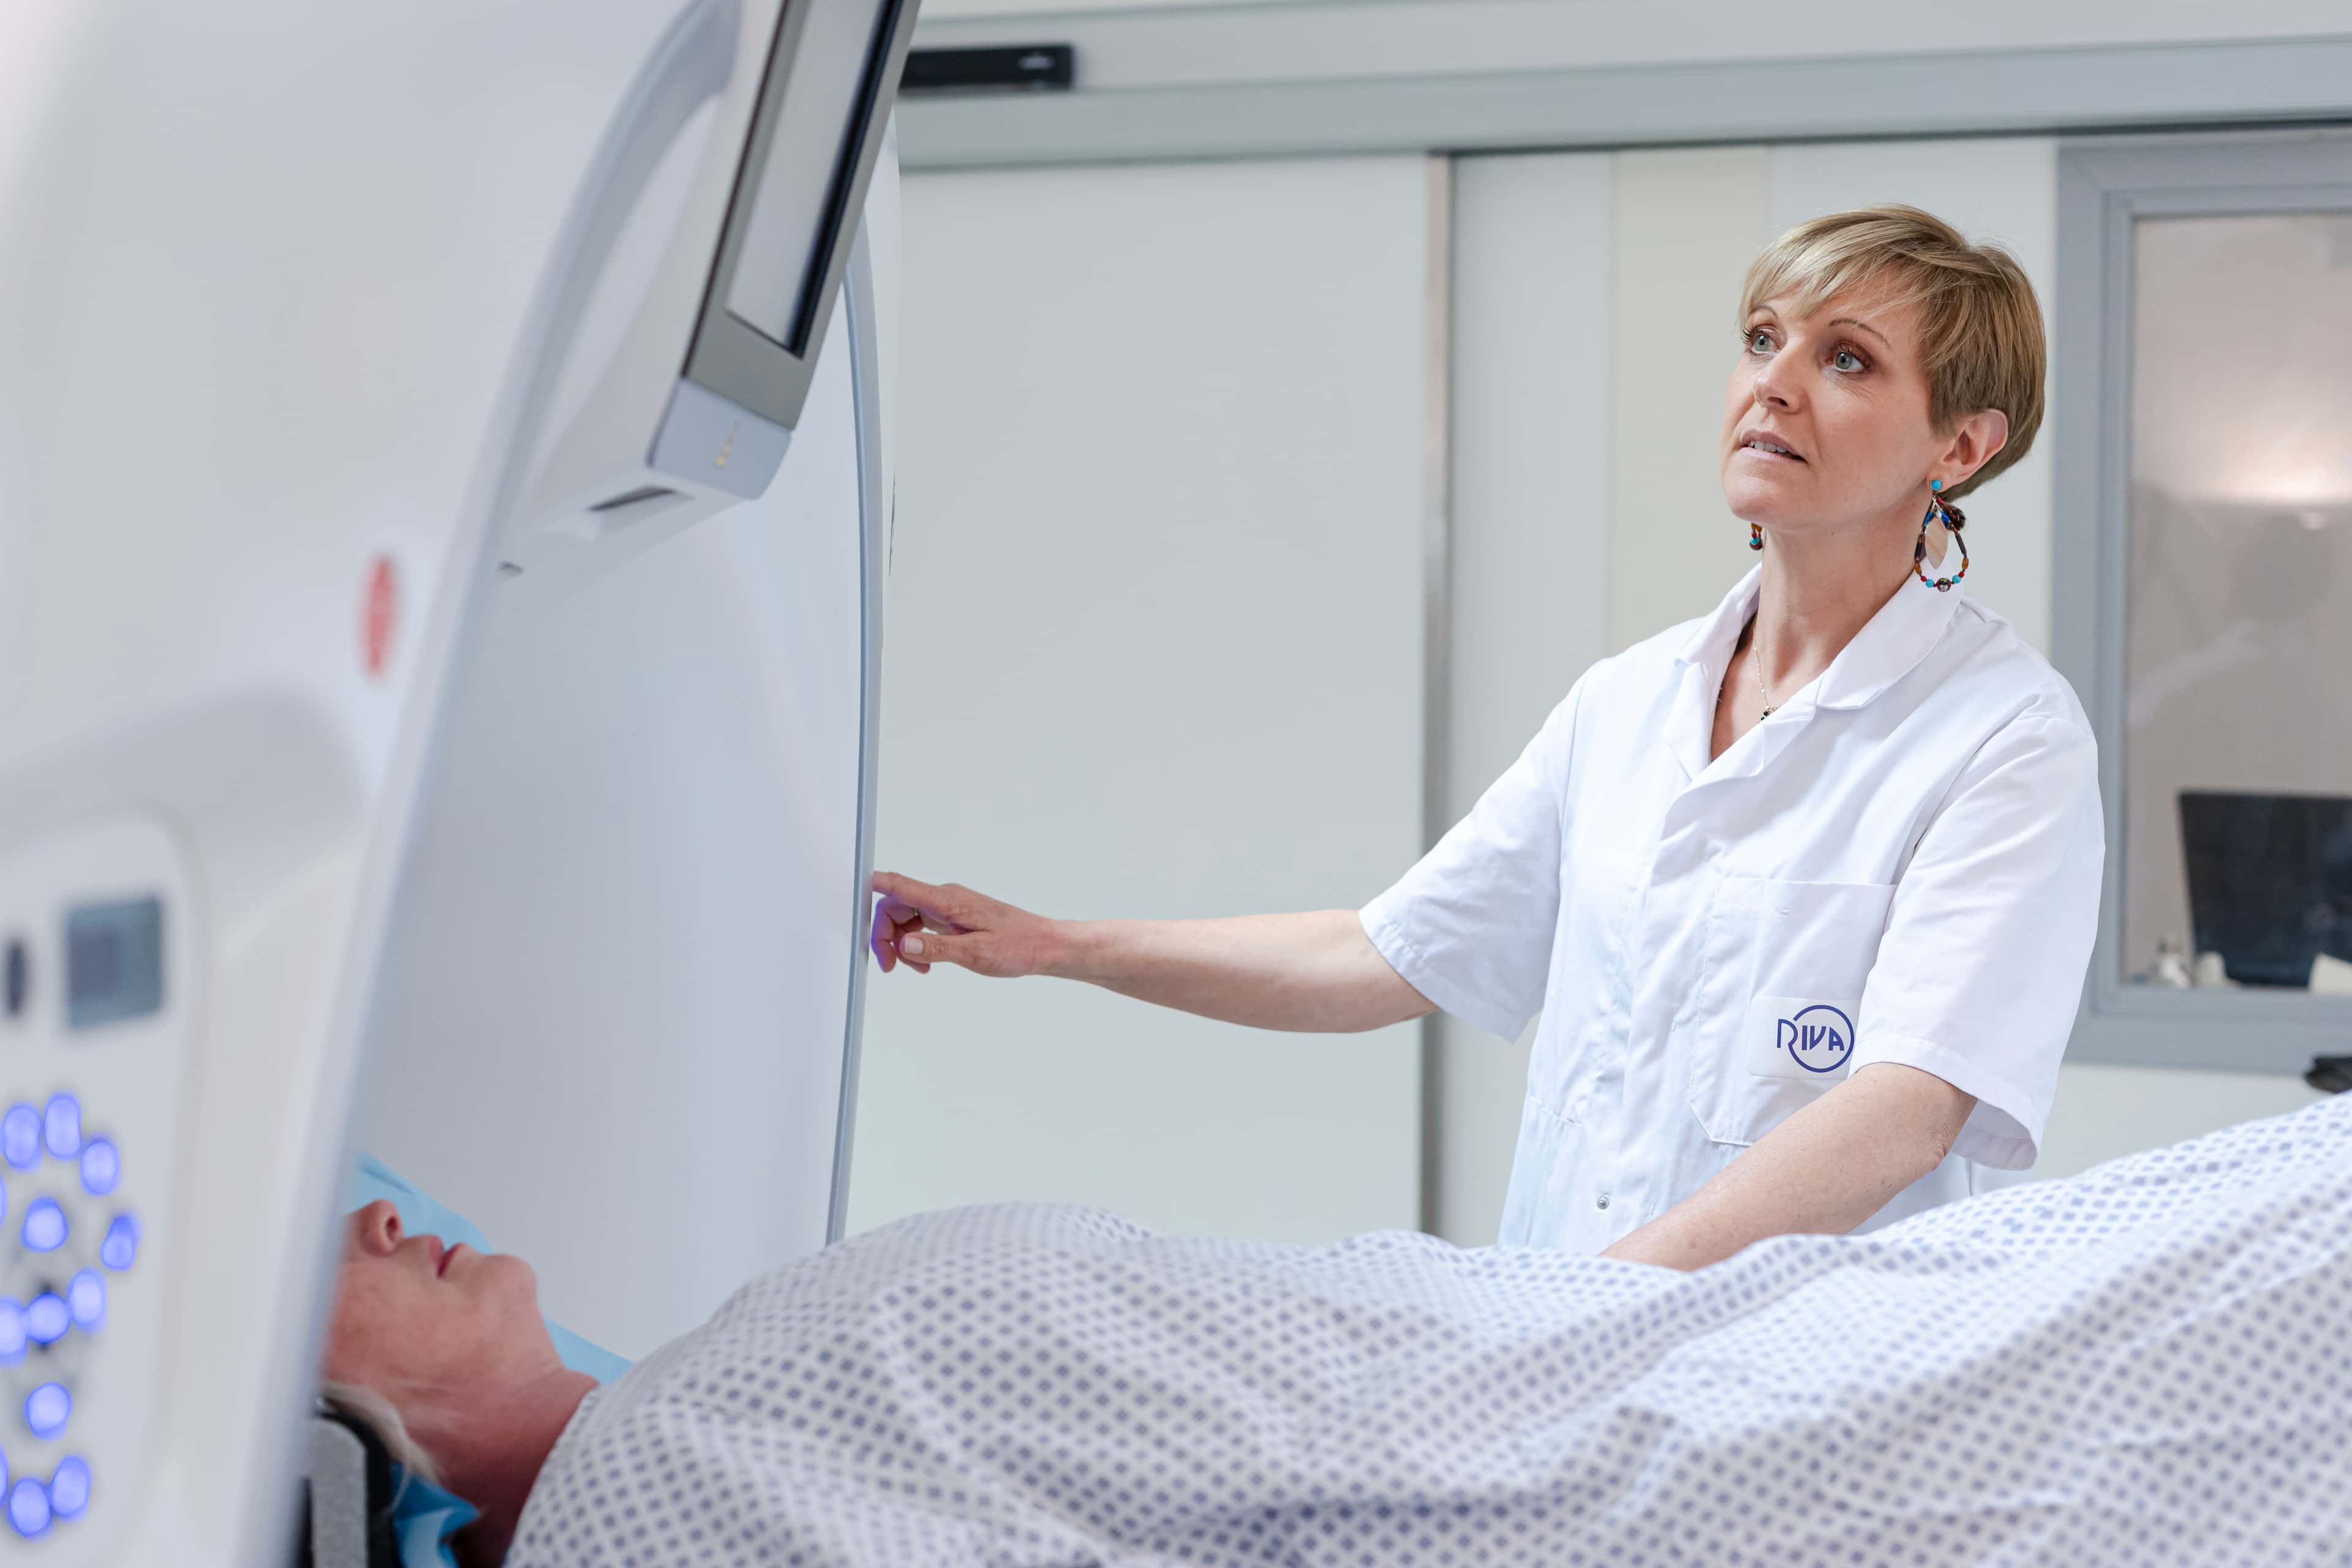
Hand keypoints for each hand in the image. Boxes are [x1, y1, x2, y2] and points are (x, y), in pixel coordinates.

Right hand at [869, 872, 1059, 977]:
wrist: (1043, 946)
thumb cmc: (1017, 946)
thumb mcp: (976, 953)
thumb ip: (938, 948)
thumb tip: (904, 944)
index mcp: (947, 901)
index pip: (900, 885)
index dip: (872, 884)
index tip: (849, 889)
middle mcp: (944, 899)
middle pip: (895, 906)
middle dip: (884, 935)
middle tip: (889, 966)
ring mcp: (947, 907)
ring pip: (905, 918)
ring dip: (900, 943)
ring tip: (917, 969)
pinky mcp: (952, 918)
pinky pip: (920, 925)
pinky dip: (915, 944)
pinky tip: (925, 963)